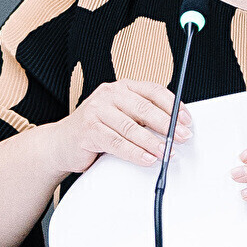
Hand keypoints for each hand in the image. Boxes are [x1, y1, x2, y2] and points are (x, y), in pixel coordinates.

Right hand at [48, 79, 184, 178]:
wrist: (60, 143)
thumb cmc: (96, 129)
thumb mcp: (121, 116)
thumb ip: (142, 117)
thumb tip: (175, 127)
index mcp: (121, 87)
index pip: (153, 91)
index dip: (173, 105)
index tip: (187, 120)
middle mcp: (108, 94)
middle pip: (145, 108)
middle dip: (167, 125)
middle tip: (182, 137)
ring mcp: (96, 111)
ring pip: (131, 128)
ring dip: (153, 142)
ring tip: (167, 152)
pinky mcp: (88, 130)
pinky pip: (117, 142)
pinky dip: (134, 152)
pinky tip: (147, 159)